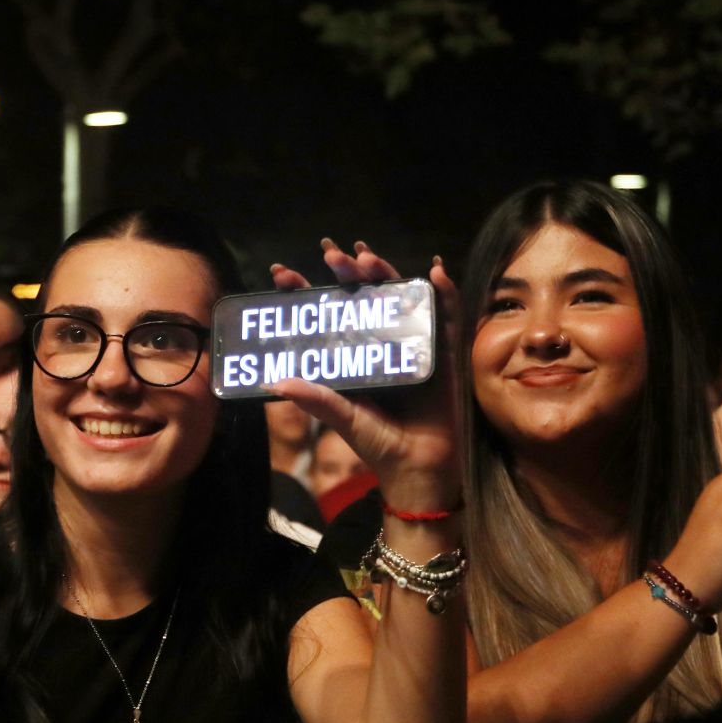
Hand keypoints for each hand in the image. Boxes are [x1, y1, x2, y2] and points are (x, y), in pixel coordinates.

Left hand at [268, 240, 462, 511]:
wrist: (419, 468)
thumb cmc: (379, 444)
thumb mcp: (344, 418)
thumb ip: (316, 399)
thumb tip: (275, 384)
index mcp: (352, 355)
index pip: (325, 316)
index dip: (306, 292)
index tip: (281, 273)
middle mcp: (380, 344)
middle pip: (363, 298)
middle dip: (349, 273)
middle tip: (332, 254)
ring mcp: (412, 344)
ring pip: (399, 299)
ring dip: (387, 274)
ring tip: (369, 256)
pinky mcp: (442, 353)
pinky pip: (446, 318)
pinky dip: (444, 294)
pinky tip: (434, 273)